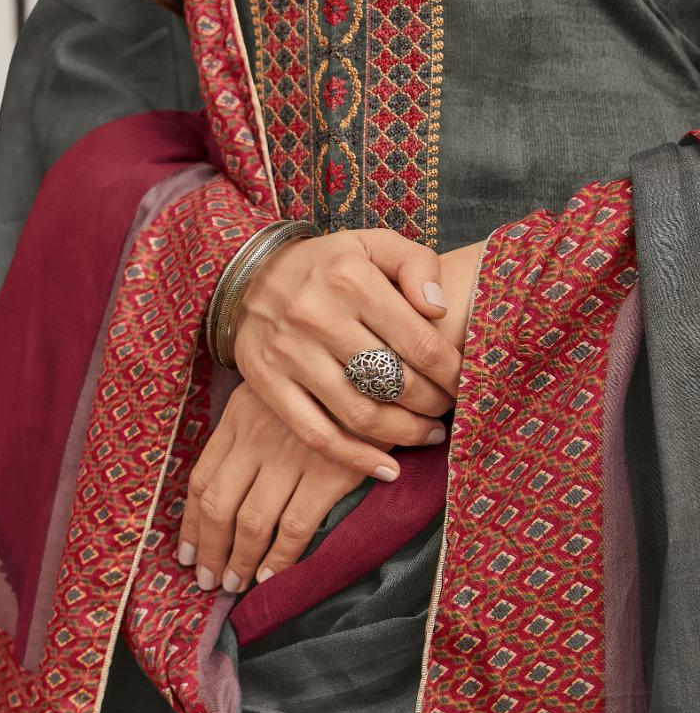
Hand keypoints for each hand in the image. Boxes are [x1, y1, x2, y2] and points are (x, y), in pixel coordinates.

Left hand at [179, 383, 374, 591]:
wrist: (377, 364)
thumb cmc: (323, 381)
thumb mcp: (271, 392)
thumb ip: (246, 429)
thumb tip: (224, 483)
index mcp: (237, 418)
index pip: (200, 480)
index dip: (189, 524)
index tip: (186, 554)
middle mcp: (256, 438)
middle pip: (218, 506)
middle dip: (210, 550)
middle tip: (209, 581)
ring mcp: (291, 456)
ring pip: (251, 521)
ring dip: (239, 560)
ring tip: (236, 585)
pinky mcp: (329, 472)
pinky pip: (295, 526)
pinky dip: (280, 557)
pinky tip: (271, 575)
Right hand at [233, 228, 461, 480]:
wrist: (247, 277)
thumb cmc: (325, 265)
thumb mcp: (372, 244)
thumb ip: (416, 264)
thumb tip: (440, 309)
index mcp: (350, 279)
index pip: (420, 342)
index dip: (452, 372)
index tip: (464, 382)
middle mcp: (316, 316)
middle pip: (394, 381)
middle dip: (433, 403)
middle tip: (446, 408)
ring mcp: (288, 353)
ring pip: (360, 413)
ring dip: (404, 433)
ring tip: (427, 433)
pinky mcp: (266, 383)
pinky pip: (316, 433)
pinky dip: (356, 458)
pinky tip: (386, 468)